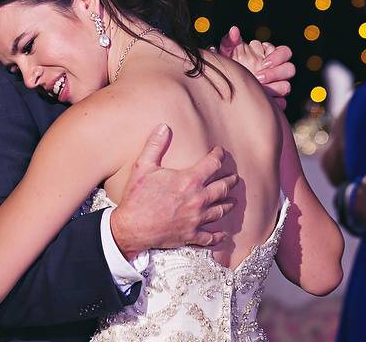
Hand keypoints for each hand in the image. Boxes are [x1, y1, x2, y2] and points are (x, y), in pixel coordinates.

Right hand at [110, 124, 237, 259]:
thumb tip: (163, 127)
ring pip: (221, 210)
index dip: (219, 156)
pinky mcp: (191, 235)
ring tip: (234, 201)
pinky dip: (219, 236)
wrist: (131, 228)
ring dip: (229, 204)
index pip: (213, 164)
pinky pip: (210, 237)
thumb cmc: (137, 197)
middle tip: (234, 178)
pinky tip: (224, 235)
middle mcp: (198, 199)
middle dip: (230, 181)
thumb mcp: (143, 167)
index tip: (220, 152)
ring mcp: (196, 219)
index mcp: (189, 180)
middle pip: (223, 188)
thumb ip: (155, 145)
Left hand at [218, 26, 295, 108]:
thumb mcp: (226, 52)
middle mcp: (276, 69)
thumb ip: (230, 40)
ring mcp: (277, 85)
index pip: (285, 52)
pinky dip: (275, 102)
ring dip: (274, 88)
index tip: (264, 63)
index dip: (277, 57)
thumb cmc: (228, 65)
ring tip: (259, 89)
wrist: (225, 86)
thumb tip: (234, 30)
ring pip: (286, 86)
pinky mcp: (275, 100)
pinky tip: (264, 101)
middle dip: (276, 73)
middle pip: (290, 69)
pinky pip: (282, 102)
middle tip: (259, 77)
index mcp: (269, 55)